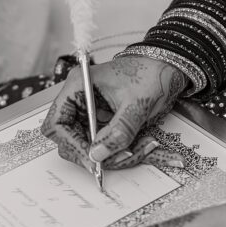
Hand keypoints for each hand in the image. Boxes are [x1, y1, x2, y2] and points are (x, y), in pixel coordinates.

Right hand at [41, 55, 187, 171]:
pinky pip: (104, 142)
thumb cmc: (150, 74)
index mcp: (79, 86)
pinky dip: (120, 149)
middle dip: (92, 152)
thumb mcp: (136, 104)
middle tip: (116, 159)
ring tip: (138, 149)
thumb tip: (98, 155)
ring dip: (111, 153)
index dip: (71, 143)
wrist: (168, 67)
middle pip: (68, 138)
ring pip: (88, 144)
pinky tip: (140, 146)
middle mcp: (80, 99)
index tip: (91, 158)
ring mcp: (91, 111)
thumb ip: (118, 131)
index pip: (57, 123)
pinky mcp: (103, 120)